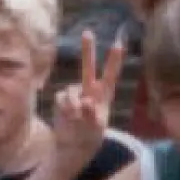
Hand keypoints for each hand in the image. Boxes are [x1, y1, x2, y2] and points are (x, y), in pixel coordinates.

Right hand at [48, 33, 127, 159]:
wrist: (72, 147)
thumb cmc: (90, 137)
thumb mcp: (96, 128)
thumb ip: (92, 114)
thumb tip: (85, 101)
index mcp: (104, 96)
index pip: (110, 75)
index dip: (114, 60)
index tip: (118, 43)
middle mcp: (89, 90)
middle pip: (88, 68)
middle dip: (87, 51)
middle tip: (88, 32)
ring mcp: (74, 94)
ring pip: (72, 90)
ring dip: (73, 104)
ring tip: (76, 118)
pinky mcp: (61, 99)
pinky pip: (62, 99)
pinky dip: (65, 107)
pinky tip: (68, 117)